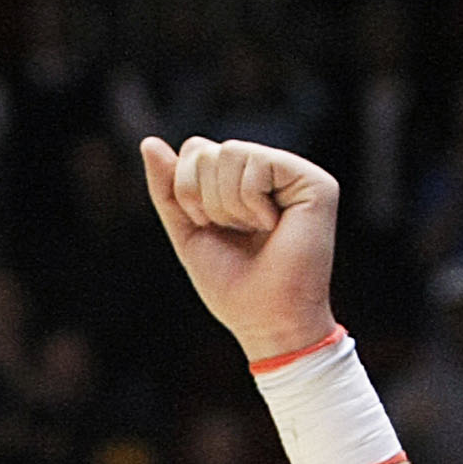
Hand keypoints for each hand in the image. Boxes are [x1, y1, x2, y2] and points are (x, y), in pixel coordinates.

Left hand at [139, 136, 338, 364]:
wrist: (266, 321)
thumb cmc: (231, 285)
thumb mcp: (188, 232)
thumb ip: (168, 189)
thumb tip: (148, 142)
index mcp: (240, 182)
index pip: (195, 151)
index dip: (186, 190)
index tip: (207, 226)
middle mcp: (268, 171)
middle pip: (207, 149)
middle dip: (205, 198)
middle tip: (234, 231)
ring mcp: (293, 174)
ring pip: (231, 151)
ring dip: (228, 204)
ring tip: (254, 230)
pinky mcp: (314, 182)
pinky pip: (258, 163)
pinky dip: (251, 202)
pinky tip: (271, 225)